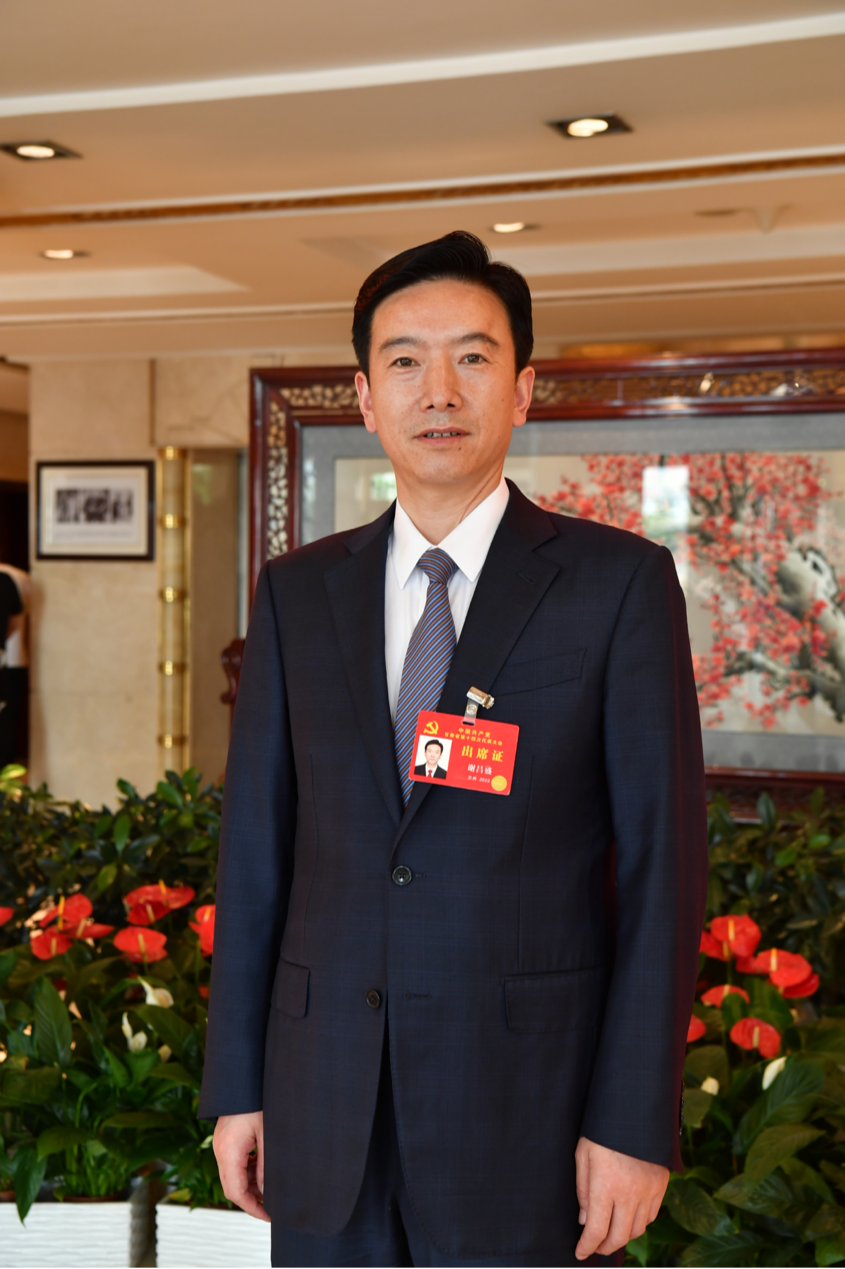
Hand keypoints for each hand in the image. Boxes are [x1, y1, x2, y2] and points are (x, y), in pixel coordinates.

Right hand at [213, 1110, 270, 1221]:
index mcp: (229, 1151)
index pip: (236, 1192)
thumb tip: (268, 1191)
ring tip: (271, 1188)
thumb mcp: (267, 1134)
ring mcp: (221, 1144)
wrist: (244, 1079)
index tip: (269, 1215)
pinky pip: (234, 1163)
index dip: (252, 1208)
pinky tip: (262, 1170)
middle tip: (271, 1207)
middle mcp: (220, 1150)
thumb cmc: (257, 1102)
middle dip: (251, 1199)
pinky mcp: (225, 1139)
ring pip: (233, 1176)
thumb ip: (266, 1165)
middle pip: (232, 1186)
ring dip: (250, 1184)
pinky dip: (247, 1171)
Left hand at [574, 1136, 666, 1259]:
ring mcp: (648, 1190)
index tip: (580, 1252)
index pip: (596, 1230)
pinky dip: (639, 1223)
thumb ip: (584, 1190)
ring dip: (623, 1236)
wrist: (633, 1108)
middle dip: (604, 1247)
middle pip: (619, 1237)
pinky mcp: (660, 1184)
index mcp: (606, 1186)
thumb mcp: (583, 1155)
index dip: (587, 1246)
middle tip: (594, 1246)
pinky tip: (629, 1217)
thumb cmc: (603, 1130)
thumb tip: (585, 1220)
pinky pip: (651, 1215)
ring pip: (638, 1230)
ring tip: (610, 1233)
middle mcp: (630, 1193)